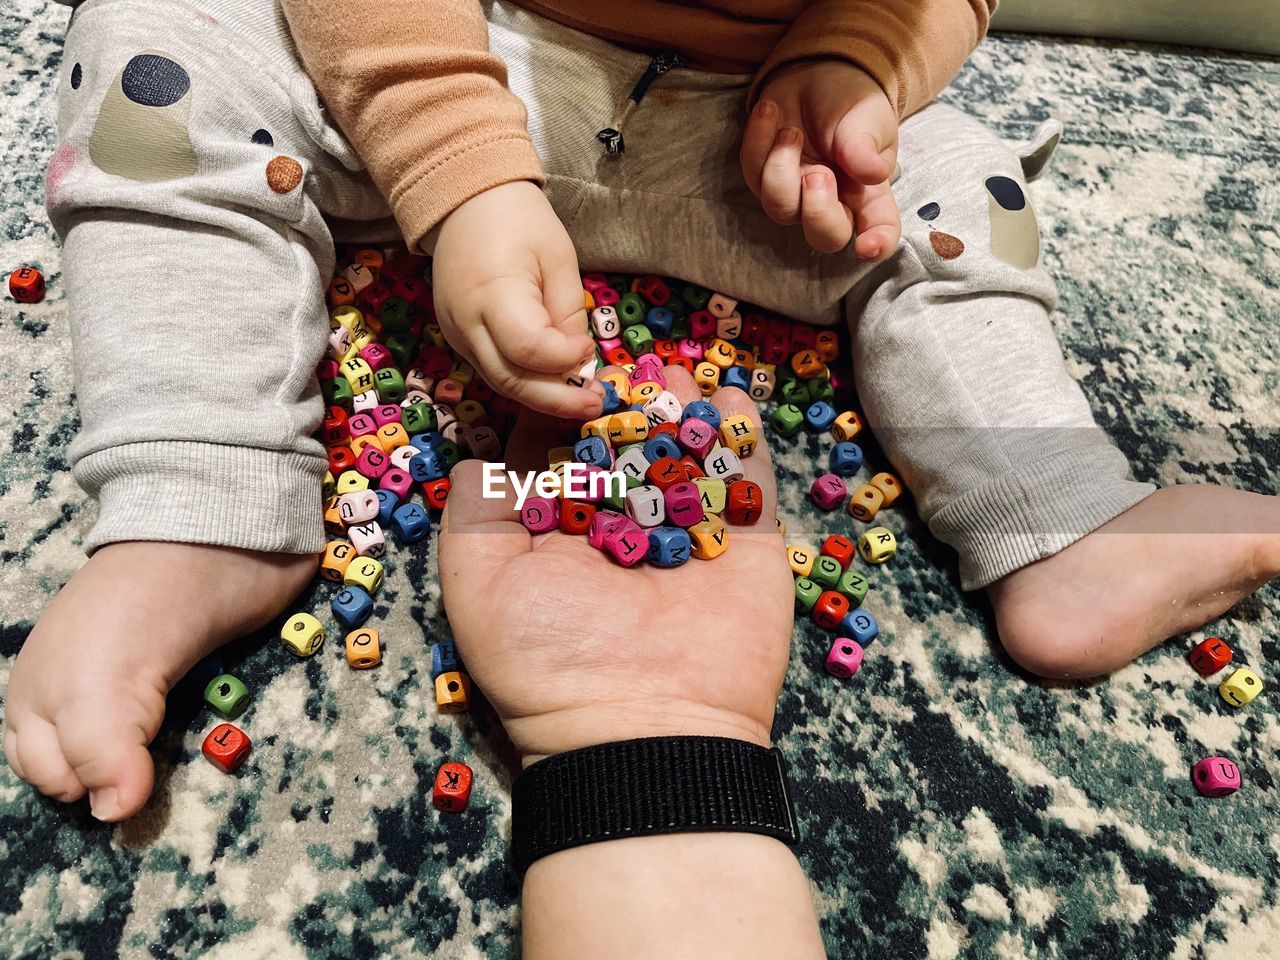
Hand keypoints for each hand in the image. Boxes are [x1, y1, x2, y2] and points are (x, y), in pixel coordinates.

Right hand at [431, 180, 602, 418]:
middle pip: (511, 380)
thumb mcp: (558, 257)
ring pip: (502, 382)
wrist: (465, 204)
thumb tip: (577, 362)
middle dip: (557, 401)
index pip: (528, 348)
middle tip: (596, 405)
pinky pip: (495, 370)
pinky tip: (556, 383)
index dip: (563, 357)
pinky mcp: (459, 340)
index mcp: (492, 293)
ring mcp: (457, 336)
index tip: (589, 347)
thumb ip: (567, 312)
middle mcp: (466, 323)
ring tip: (583, 400)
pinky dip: (526, 382)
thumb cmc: (518, 221)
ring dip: (544, 398)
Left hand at [438, 366, 793, 765]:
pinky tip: (726, 395)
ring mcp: (688, 535)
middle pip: (627, 450)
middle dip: (626, 405)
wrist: (646, 728)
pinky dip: (739, 435)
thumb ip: (476, 516)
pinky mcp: (746, 545)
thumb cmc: (551, 659)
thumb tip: (478, 459)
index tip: (562, 374)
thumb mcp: (480, 586)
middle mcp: (624, 532)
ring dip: (681, 411)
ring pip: (685, 455)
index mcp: (562, 537)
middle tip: (626, 363)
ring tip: (673, 372)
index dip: (561, 416)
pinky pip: (746, 479)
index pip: (560, 460)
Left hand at [741, 60, 899, 257]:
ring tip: (790, 131)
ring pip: (779, 209)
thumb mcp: (867, 118)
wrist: (819, 73)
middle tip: (818, 173)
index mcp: (868, 193)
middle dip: (816, 211)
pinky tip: (770, 112)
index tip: (867, 247)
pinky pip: (752, 172)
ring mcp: (796, 193)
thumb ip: (865, 146)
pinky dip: (758, 140)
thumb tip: (873, 174)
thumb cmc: (852, 102)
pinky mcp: (764, 176)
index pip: (879, 229)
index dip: (877, 244)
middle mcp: (833, 201)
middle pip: (823, 237)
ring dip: (780, 167)